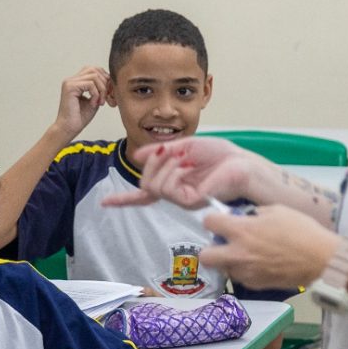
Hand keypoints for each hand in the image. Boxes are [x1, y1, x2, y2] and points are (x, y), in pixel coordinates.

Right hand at [53, 65, 109, 139]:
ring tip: (100, 102)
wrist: (69, 128)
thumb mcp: (95, 99)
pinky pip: (90, 84)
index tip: (109, 95)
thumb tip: (110, 80)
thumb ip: (100, 89)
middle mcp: (72, 79)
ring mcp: (70, 82)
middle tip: (107, 98)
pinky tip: (94, 104)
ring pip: (94, 76)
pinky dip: (96, 94)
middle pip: (95, 69)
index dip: (105, 80)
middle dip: (105, 83)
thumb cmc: (80, 117)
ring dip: (102, 90)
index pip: (94, 70)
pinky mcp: (70, 87)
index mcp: (76, 81)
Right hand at [102, 136, 256, 208]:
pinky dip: (170, 172)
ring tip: (183, 159)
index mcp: (174, 182)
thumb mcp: (186, 145)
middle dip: (151, 161)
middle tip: (168, 150)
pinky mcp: (189, 201)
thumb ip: (161, 151)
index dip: (124, 199)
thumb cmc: (222, 156)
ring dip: (163, 165)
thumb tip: (137, 156)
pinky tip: (185, 167)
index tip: (105, 202)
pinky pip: (165, 188)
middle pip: (144, 183)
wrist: (242, 164)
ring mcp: (182, 199)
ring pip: (152, 185)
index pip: (145, 195)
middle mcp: (176, 193)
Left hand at [200, 204, 337, 289]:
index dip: (213, 220)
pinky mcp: (255, 285)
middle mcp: (237, 253)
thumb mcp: (276, 210)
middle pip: (205, 256)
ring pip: (223, 269)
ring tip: (245, 255)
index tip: (220, 220)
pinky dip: (245, 271)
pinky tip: (259, 265)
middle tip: (224, 244)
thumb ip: (254, 214)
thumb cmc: (301, 230)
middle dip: (210, 248)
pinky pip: (240, 277)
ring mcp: (245, 272)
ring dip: (229, 261)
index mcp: (241, 230)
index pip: (208, 222)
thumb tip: (244, 217)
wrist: (321, 259)